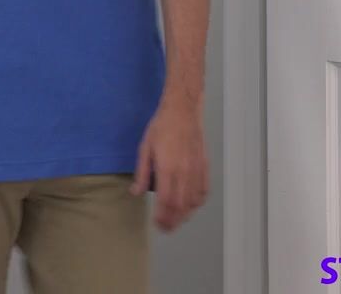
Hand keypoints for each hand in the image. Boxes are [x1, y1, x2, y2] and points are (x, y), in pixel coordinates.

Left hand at [132, 96, 207, 232]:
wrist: (182, 110)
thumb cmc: (161, 127)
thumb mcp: (144, 148)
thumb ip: (142, 173)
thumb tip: (136, 192)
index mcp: (168, 168)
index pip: (166, 201)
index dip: (162, 216)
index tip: (156, 224)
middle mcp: (184, 173)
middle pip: (180, 206)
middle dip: (173, 221)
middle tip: (165, 229)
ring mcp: (196, 170)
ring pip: (193, 201)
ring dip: (185, 215)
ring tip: (176, 221)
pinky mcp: (204, 166)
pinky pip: (204, 190)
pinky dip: (198, 202)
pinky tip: (190, 206)